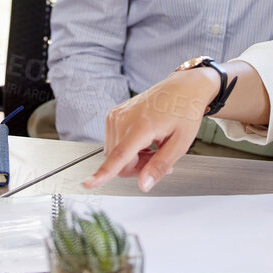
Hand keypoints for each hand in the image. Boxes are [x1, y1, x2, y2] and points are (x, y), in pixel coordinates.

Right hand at [81, 69, 216, 191]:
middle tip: (158, 156)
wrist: (182, 87)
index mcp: (143, 124)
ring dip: (133, 158)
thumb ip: (160, 166)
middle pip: (119, 162)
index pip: (120, 155)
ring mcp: (116, 115)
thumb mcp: (181, 143)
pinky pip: (114, 145)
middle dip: (137, 167)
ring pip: (114, 156)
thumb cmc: (184, 110)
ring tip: (153, 146)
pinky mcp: (113, 115)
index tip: (88, 184)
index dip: (103, 173)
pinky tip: (144, 141)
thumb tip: (143, 185)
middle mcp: (124, 118)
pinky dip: (128, 149)